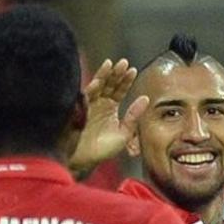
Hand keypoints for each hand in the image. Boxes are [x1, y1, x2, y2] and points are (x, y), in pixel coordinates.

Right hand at [68, 58, 149, 174]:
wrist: (85, 160)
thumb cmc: (103, 149)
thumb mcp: (124, 133)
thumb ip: (134, 116)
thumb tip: (145, 99)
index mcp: (110, 108)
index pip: (119, 90)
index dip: (126, 80)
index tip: (133, 70)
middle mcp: (99, 103)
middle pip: (109, 84)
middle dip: (116, 74)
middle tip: (124, 63)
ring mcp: (88, 104)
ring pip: (97, 86)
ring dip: (104, 75)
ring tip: (112, 64)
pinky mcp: (78, 109)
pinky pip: (85, 96)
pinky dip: (91, 89)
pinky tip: (99, 81)